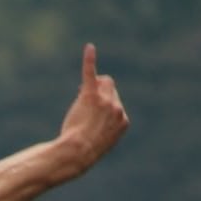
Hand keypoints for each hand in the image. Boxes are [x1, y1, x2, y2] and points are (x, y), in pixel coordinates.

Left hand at [59, 43, 129, 168]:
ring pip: (104, 81)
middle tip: (84, 108)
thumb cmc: (86, 150)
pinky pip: (91, 73)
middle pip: (111, 88)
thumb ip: (108, 127)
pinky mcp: (89, 95)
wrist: (77, 153)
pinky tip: (89, 47)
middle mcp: (117, 107)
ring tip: (82, 101)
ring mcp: (105, 101)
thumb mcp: (103, 141)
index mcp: (124, 120)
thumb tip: (102, 121)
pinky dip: (90, 59)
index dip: (102, 106)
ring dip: (95, 86)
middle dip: (99, 93)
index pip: (116, 102)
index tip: (92, 119)